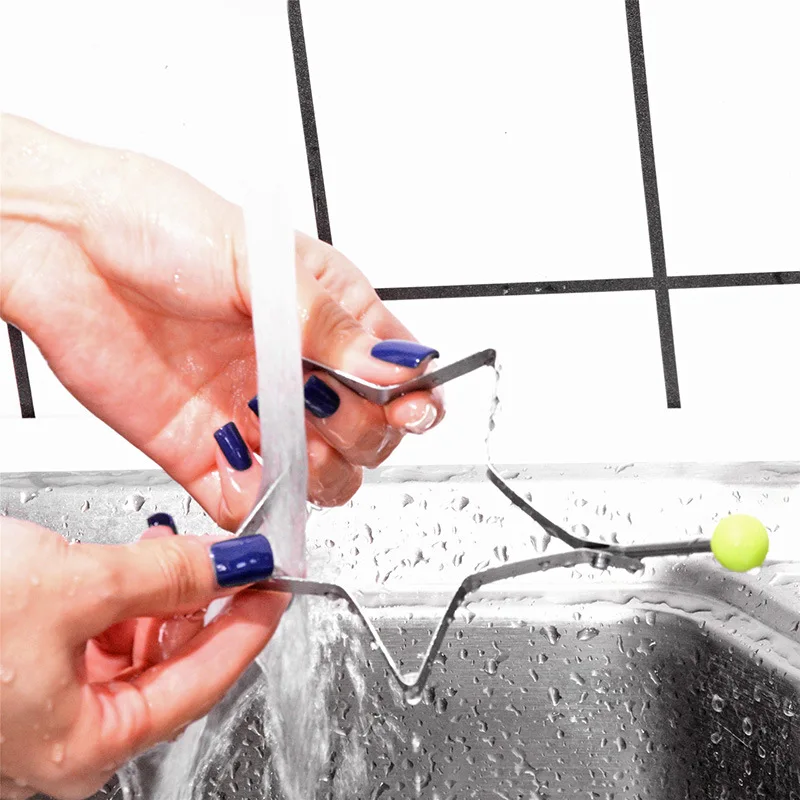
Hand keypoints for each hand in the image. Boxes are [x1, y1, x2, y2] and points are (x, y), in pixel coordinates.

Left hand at [0, 115, 443, 525]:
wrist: (60, 246)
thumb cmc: (157, 223)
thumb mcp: (258, 259)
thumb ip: (327, 323)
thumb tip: (391, 368)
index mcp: (327, 317)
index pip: (400, 375)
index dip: (414, 400)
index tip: (406, 407)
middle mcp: (297, 371)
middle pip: (370, 436)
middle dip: (358, 433)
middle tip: (317, 400)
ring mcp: (254, 414)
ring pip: (320, 478)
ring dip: (312, 473)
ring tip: (275, 435)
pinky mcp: (204, 448)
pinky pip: (248, 498)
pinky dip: (254, 501)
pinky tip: (238, 463)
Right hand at [0, 516, 285, 799]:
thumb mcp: (76, 587)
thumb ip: (165, 575)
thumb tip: (230, 564)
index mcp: (82, 748)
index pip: (202, 685)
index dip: (247, 629)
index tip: (275, 586)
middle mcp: (60, 742)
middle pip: (168, 671)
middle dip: (203, 606)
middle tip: (234, 560)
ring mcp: (38, 713)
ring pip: (131, 654)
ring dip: (161, 597)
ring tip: (178, 550)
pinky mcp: (17, 676)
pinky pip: (92, 643)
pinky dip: (120, 601)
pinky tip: (129, 564)